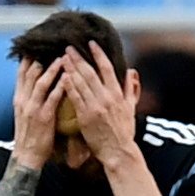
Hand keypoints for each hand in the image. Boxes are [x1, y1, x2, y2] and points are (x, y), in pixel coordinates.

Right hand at [8, 58, 64, 169]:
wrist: (26, 156)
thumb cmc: (29, 136)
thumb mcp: (24, 114)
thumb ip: (29, 99)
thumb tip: (36, 85)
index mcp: (18, 99)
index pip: (21, 73)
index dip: (29, 59)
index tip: (37, 47)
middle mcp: (23, 101)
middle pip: (30, 73)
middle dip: (40, 58)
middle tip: (52, 46)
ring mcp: (33, 108)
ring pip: (40, 83)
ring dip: (52, 69)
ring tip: (62, 58)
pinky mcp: (44, 117)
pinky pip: (52, 98)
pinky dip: (60, 87)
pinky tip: (69, 78)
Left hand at [59, 42, 139, 167]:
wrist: (118, 152)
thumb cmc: (124, 131)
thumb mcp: (131, 108)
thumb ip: (130, 88)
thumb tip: (131, 71)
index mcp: (117, 94)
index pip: (107, 68)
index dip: (98, 54)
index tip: (91, 43)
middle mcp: (105, 97)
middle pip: (90, 72)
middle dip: (79, 58)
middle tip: (68, 47)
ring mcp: (94, 106)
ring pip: (81, 83)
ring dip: (71, 69)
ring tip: (62, 58)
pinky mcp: (85, 116)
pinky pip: (75, 98)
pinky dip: (68, 86)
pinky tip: (62, 76)